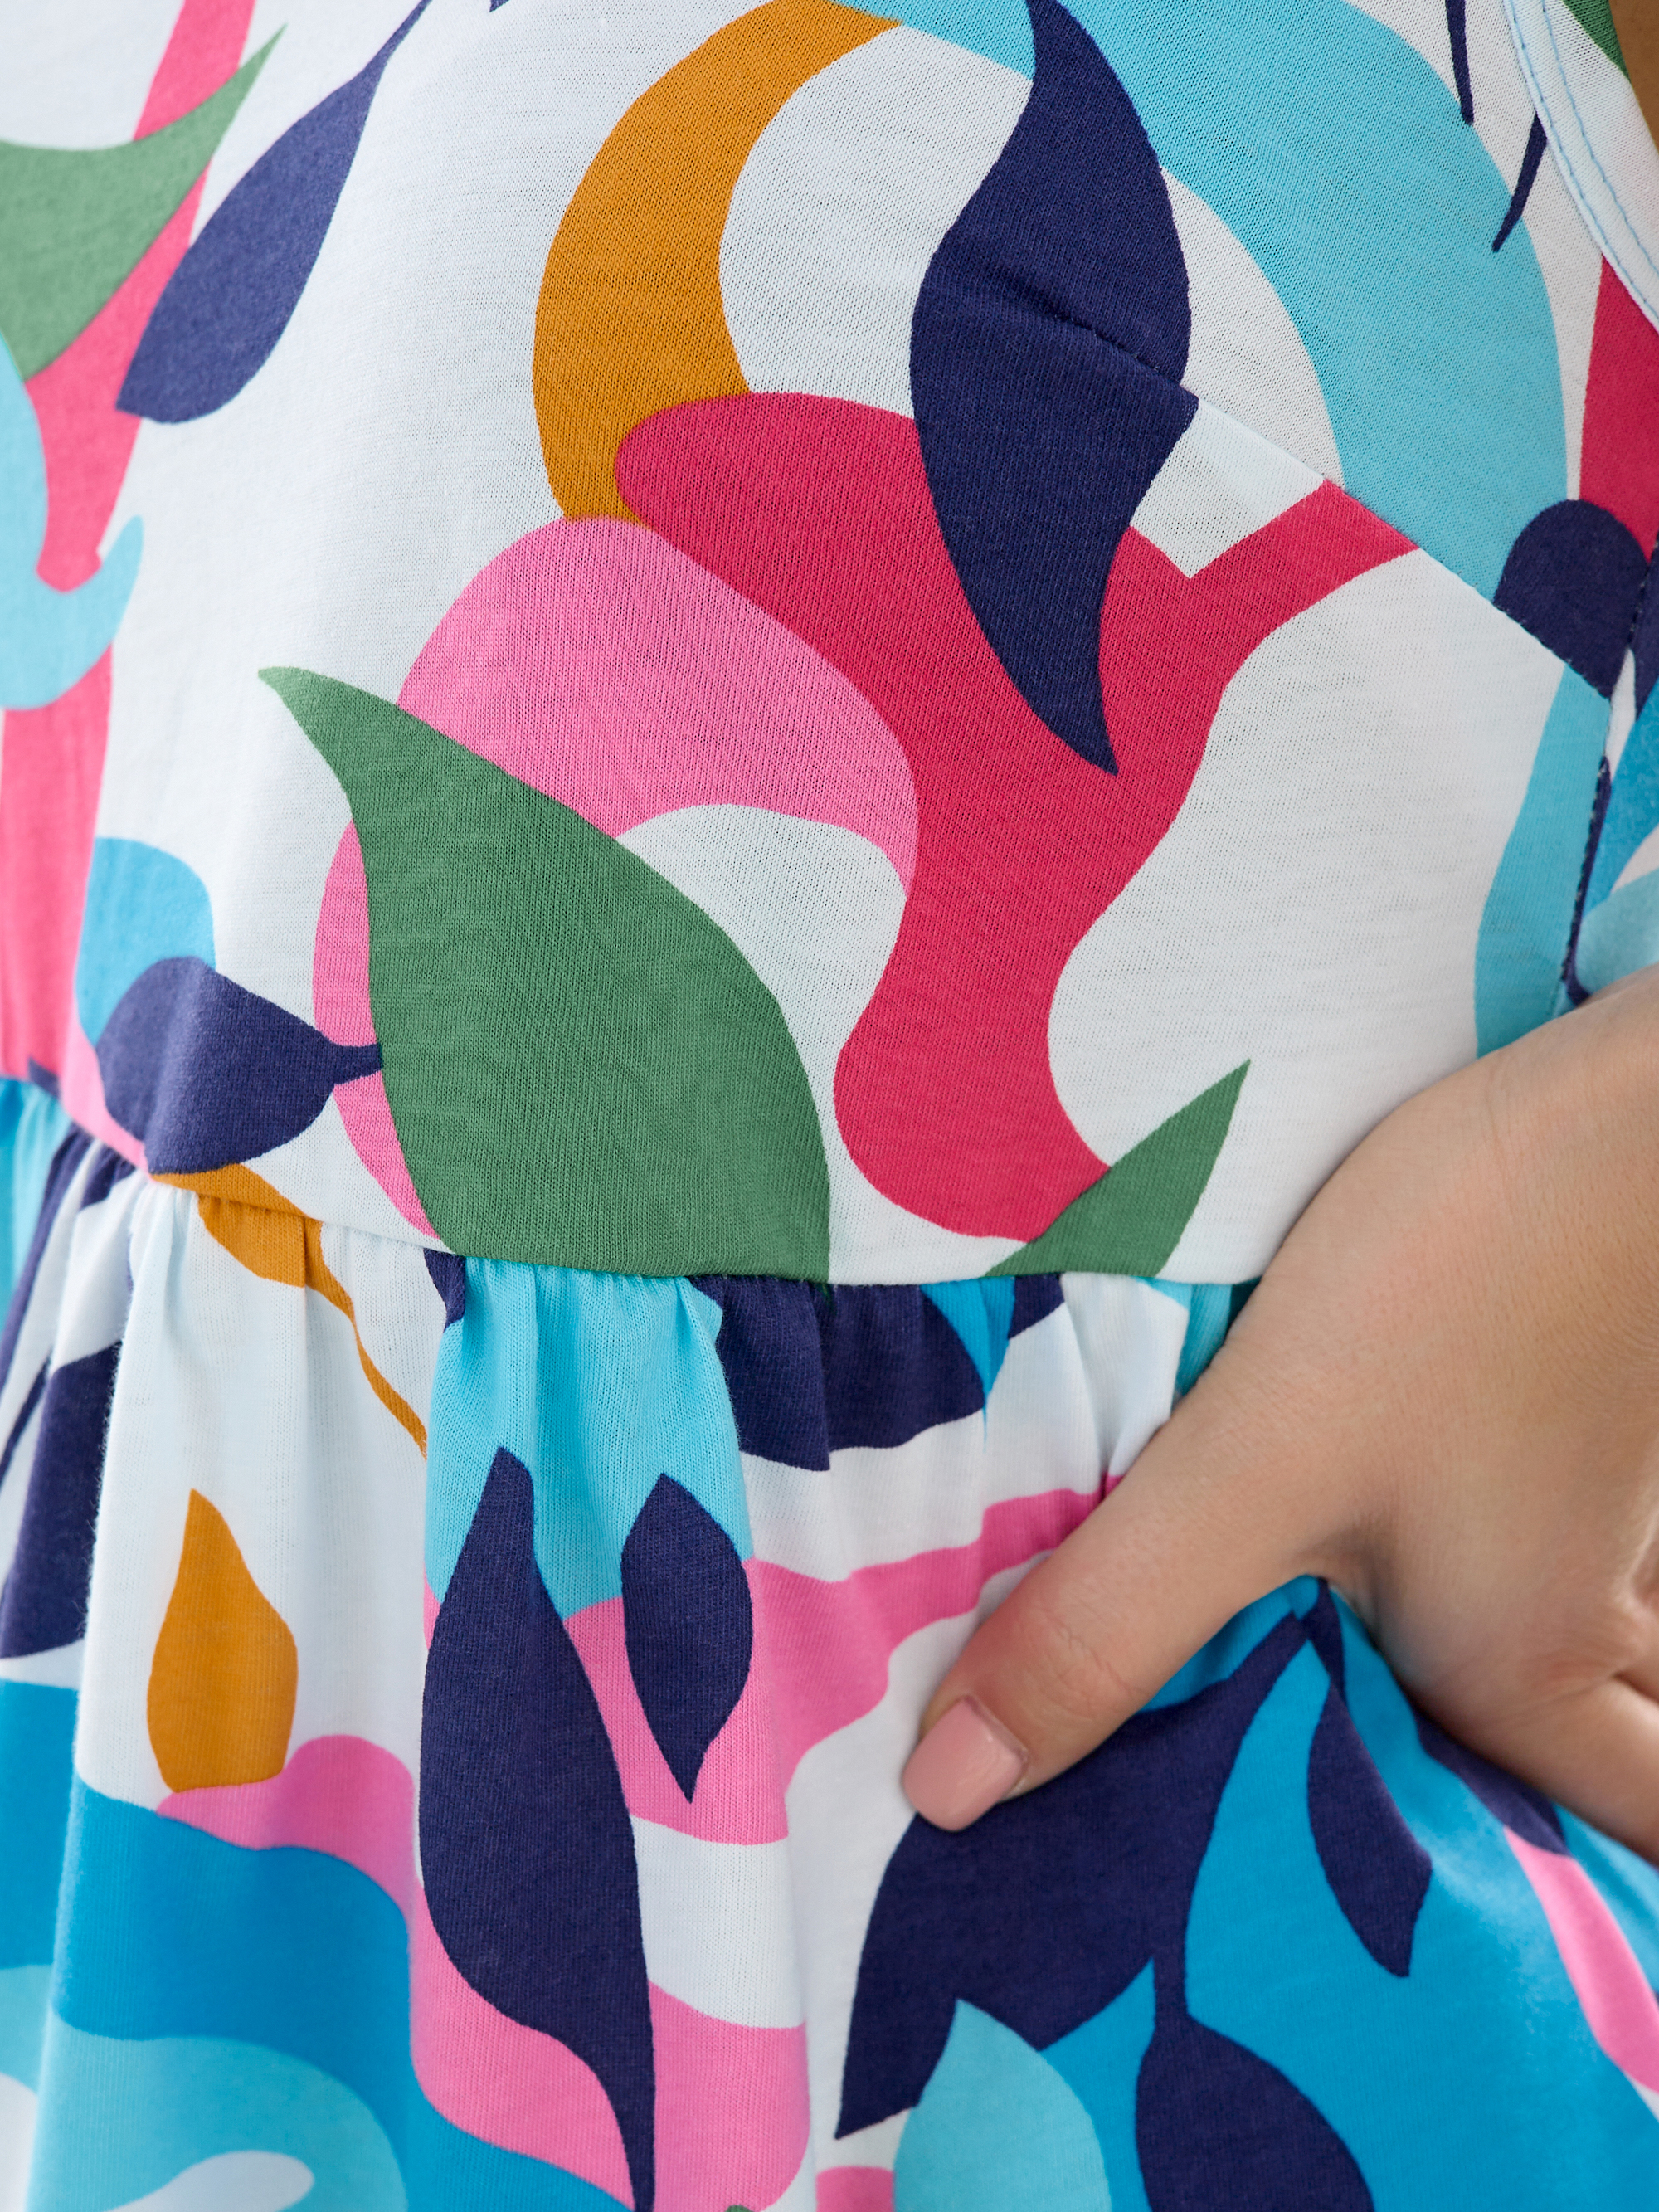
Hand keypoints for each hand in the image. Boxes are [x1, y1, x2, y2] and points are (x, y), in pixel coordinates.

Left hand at [902, 968, 1658, 1859]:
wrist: (1622, 1096)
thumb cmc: (1461, 1278)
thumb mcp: (1256, 1461)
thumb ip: (1112, 1623)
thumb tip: (953, 1800)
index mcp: (1525, 1681)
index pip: (1593, 1864)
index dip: (1538, 1943)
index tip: (1351, 1958)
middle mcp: (1579, 1627)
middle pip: (1568, 1784)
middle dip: (1467, 1838)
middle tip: (1262, 1854)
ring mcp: (1597, 1523)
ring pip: (1562, 1671)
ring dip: (1451, 1709)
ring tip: (1272, 1722)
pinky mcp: (1561, 1428)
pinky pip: (1527, 1559)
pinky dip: (1441, 1590)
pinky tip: (1336, 1566)